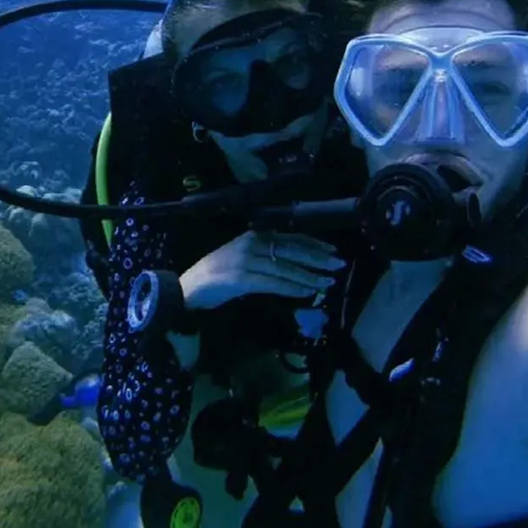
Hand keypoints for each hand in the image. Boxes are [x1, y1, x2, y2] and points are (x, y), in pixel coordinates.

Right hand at [180, 230, 344, 311]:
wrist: (189, 288)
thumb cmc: (218, 275)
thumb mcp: (244, 258)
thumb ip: (267, 257)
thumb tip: (298, 265)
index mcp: (254, 235)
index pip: (290, 237)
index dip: (314, 244)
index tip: (333, 251)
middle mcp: (252, 243)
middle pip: (292, 249)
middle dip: (318, 258)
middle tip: (338, 265)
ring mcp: (246, 260)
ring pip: (286, 267)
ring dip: (309, 276)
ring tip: (327, 283)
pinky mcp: (242, 278)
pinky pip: (273, 283)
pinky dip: (292, 287)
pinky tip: (306, 292)